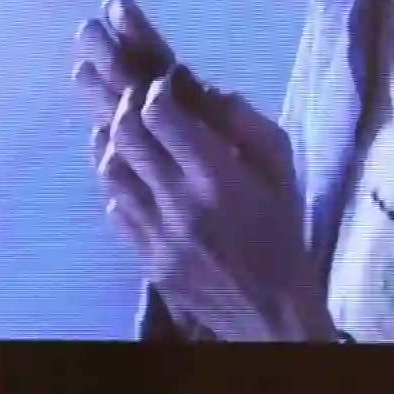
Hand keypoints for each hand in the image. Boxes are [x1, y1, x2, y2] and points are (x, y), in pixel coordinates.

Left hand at [72, 0, 333, 341]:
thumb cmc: (284, 235)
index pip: (161, 113)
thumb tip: (208, 91)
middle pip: (126, 134)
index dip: (153, 87)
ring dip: (108, 134)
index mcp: (219, 177)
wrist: (271, 314)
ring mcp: (157, 233)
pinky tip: (118, 160)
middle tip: (116, 79)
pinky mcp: (145, 256)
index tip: (160, 80)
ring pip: (111, 168)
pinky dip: (114, 177)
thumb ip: (248, 127)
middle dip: (116, 96)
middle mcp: (181, 202)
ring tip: (109, 111)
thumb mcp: (284, 174)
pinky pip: (114, 205)